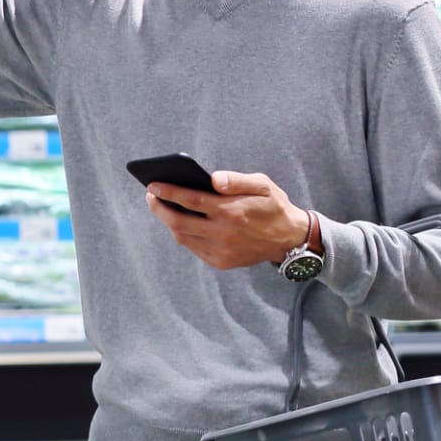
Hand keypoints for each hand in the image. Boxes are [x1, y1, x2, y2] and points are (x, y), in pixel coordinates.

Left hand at [145, 170, 311, 270]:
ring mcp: (222, 251)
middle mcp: (224, 234)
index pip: (191, 200)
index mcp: (232, 211)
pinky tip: (182, 221)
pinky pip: (194, 247)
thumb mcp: (263, 185)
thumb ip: (237, 180)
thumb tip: (213, 179)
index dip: (168, 192)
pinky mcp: (222, 262)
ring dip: (169, 222)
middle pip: (179, 222)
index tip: (152, 185)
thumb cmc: (273, 206)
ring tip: (163, 206)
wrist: (289, 239)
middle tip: (151, 196)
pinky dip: (184, 234)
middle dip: (159, 208)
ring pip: (183, 237)